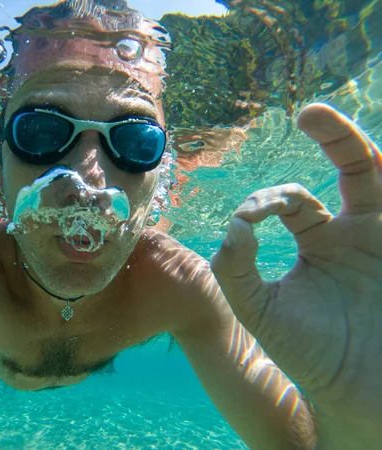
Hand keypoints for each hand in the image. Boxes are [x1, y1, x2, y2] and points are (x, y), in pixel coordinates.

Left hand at [211, 104, 381, 442]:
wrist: (358, 394)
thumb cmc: (310, 353)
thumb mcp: (260, 310)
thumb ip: (236, 270)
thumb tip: (235, 225)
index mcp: (318, 239)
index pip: (292, 200)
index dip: (267, 200)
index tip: (251, 216)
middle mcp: (356, 231)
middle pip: (352, 168)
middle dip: (335, 136)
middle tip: (310, 111)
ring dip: (363, 148)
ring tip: (335, 121)